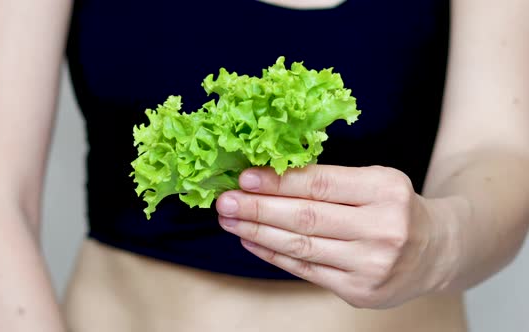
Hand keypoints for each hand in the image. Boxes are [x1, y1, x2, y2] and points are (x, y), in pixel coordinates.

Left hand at [216, 165, 456, 308]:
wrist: (436, 251)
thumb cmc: (396, 207)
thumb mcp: (374, 180)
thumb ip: (329, 179)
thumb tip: (268, 176)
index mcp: (385, 190)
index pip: (320, 184)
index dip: (278, 181)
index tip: (244, 177)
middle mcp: (382, 229)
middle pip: (306, 217)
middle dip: (258, 209)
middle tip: (225, 201)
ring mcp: (371, 265)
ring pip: (301, 246)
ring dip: (258, 233)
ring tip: (230, 221)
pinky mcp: (360, 292)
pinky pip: (306, 270)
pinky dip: (274, 255)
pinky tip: (252, 242)